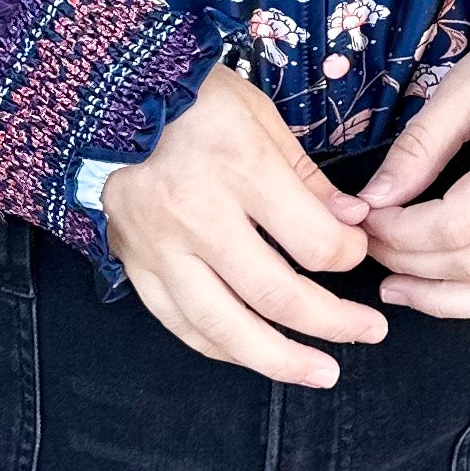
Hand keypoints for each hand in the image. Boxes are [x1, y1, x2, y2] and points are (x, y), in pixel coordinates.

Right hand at [99, 61, 381, 387]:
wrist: (100, 98)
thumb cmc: (188, 98)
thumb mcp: (258, 114)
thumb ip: (306, 175)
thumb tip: (353, 221)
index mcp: (240, 168)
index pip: (314, 242)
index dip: (349, 255)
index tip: (357, 249)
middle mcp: (199, 216)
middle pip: (277, 295)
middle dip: (334, 323)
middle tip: (369, 333)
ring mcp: (162, 248)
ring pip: (225, 326)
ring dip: (280, 359)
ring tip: (320, 373)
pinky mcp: (135, 265)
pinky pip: (180, 323)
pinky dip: (221, 347)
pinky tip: (252, 357)